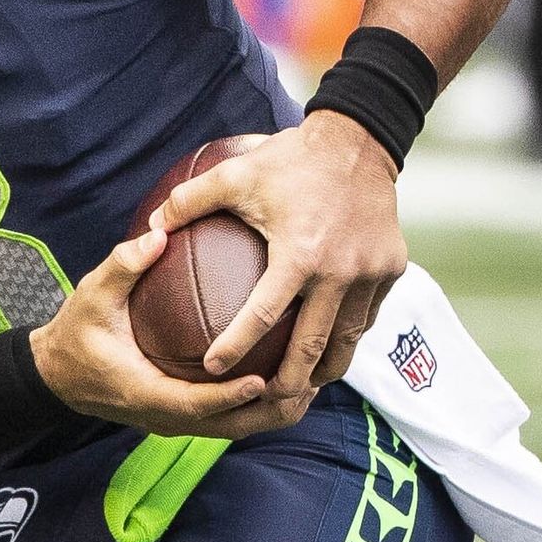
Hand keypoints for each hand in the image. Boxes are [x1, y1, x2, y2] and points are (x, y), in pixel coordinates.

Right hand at [28, 229, 313, 440]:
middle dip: (270, 411)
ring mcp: (172, 419)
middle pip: (226, 427)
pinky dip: (254, 407)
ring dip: (270, 412)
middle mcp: (162, 415)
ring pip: (231, 428)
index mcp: (142, 392)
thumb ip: (124, 265)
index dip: (230, 397)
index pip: (194, 404)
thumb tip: (159, 236)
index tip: (264, 380)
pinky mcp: (178, 414)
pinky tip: (281, 378)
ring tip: (309, 383)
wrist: (57, 371)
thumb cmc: (76, 332)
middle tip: (308, 383)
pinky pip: (224, 419)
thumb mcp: (93, 294)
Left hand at [151, 113, 406, 397]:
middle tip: (264, 401)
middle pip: (313, 347)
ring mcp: (371, 275)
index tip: (212, 368)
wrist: (360, 141)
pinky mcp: (392, 270)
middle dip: (289, 382)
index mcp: (299, 255)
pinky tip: (330, 348)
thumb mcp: (236, 173)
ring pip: (348, 340)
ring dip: (324, 369)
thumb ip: (189, 201)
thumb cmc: (291, 159)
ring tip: (301, 388)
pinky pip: (367, 317)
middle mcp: (339, 273)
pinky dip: (348, 336)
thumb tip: (149, 227)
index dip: (235, 345)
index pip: (262, 315)